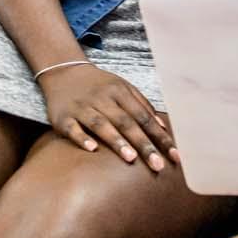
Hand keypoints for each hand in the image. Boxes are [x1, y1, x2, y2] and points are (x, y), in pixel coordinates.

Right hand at [39, 63, 174, 170]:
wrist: (63, 72)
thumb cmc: (99, 85)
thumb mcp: (122, 88)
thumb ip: (143, 105)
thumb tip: (163, 128)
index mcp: (120, 92)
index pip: (144, 117)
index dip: (160, 137)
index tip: (174, 156)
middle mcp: (102, 99)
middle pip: (126, 122)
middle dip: (143, 144)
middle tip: (158, 165)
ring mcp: (81, 107)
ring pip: (101, 124)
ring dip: (116, 141)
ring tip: (131, 158)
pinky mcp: (62, 117)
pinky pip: (72, 128)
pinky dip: (82, 138)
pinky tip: (92, 149)